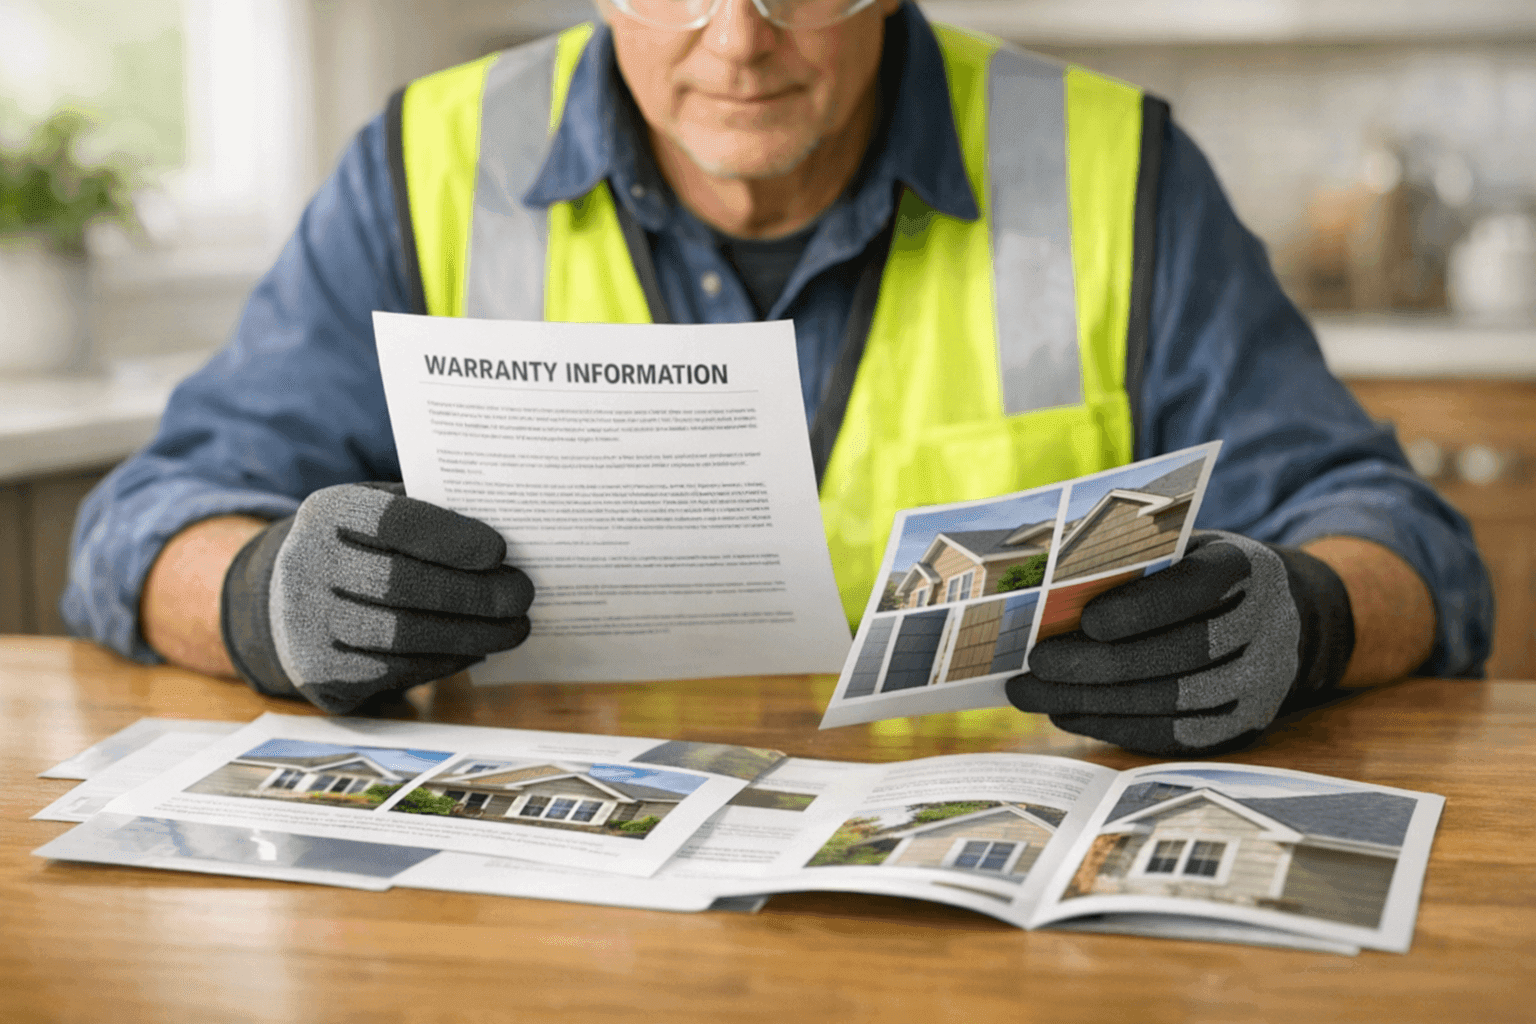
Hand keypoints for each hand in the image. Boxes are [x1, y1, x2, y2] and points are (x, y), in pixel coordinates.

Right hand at [221, 482, 532, 712]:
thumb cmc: (359, 547)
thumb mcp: (377, 513)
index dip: (449, 537)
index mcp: (326, 513)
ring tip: (515, 628)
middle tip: (522, 594)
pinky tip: (477, 648)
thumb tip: (509, 530)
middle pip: (400, 584)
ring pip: (401, 637)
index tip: (500, 550)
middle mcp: (305, 567)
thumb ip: (429, 515)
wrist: (285, 601)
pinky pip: (395, 672)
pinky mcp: (321, 675)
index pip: (393, 522)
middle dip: (473, 593)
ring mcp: (306, 626)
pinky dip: (445, 661)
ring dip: (470, 635)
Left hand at [1005, 531, 1353, 754]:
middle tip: (1037, 663)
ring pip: (1171, 702)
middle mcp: (1265, 626)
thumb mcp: (1178, 547)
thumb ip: (1128, 558)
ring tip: (1031, 694)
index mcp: (1245, 567)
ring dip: (1092, 701)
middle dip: (1099, 663)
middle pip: (1180, 654)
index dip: (1142, 607)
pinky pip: (1172, 735)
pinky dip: (1112, 726)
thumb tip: (1044, 577)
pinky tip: (1065, 714)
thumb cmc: (1198, 571)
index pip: (1196, 588)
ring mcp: (1260, 681)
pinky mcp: (1241, 723)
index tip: (1088, 620)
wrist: (1278, 613)